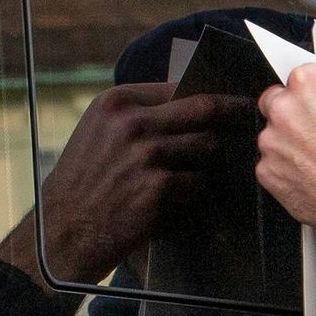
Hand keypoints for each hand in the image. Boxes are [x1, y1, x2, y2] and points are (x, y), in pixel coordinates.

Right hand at [0, 81, 259, 280]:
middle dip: (233, 114)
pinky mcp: (159, 187)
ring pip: (207, 146)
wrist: (64, 229)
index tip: (231, 100)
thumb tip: (191, 102)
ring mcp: (146, 154)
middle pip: (203, 109)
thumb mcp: (100, 131)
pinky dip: (196, 192)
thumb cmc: (85, 181)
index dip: (210, 93)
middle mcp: (131, 122)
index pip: (180, 87)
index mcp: (117, 102)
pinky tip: (181, 199)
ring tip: (206, 171)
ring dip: (211, 161)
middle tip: (251, 118)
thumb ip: (139, 113)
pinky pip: (199, 182)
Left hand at [254, 64, 315, 252]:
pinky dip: (291, 172)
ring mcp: (274, 144)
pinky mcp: (269, 175)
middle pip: (279, 102)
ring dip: (293, 144)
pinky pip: (274, 166)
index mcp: (313, 85)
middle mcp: (286, 110)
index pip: (303, 75)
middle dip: (297, 114)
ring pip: (275, 136)